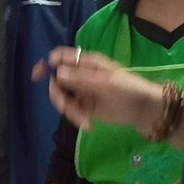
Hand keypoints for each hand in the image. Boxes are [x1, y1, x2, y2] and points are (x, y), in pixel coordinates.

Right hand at [36, 48, 162, 133]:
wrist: (146, 110)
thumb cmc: (130, 90)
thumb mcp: (106, 83)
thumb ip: (81, 78)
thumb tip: (56, 73)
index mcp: (88, 62)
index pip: (61, 58)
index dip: (47, 64)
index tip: (37, 76)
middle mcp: (82, 75)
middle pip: (57, 80)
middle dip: (58, 96)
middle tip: (66, 108)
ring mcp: (84, 91)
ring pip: (63, 98)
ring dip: (69, 111)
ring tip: (85, 121)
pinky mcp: (86, 107)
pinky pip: (72, 111)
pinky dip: (76, 118)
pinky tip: (89, 125)